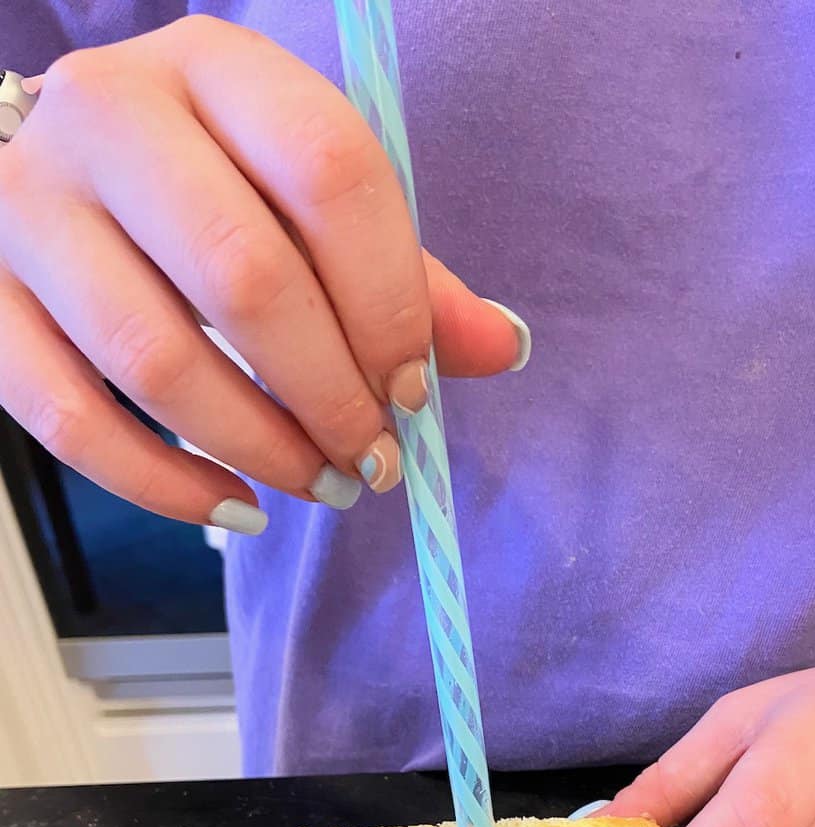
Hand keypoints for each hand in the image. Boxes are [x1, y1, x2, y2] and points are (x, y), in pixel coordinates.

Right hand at [0, 17, 525, 532]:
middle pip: (243, 276)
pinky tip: (235, 507)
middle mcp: (108, 116)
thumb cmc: (216, 184)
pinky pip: (68, 418)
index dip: (390, 302)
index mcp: (218, 68)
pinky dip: (162, 485)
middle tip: (373, 456)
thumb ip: (408, 275)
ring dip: (259, 447)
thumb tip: (503, 346)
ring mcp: (26, 206)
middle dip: (330, 394)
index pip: (329, 173)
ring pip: (153, 358)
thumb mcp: (312, 197)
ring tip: (324, 485)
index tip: (415, 388)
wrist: (63, 161)